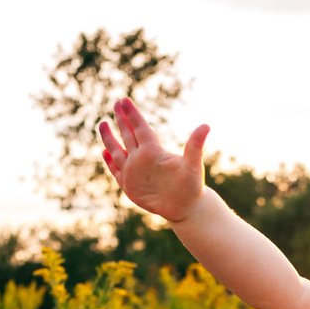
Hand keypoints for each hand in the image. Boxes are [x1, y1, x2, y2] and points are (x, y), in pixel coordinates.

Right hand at [97, 98, 210, 223]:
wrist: (186, 207)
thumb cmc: (192, 186)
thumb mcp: (193, 165)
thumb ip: (195, 145)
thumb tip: (206, 126)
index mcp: (154, 151)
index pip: (140, 128)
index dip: (132, 114)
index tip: (124, 100)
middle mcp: (142, 158)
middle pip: (128, 135)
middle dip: (121, 119)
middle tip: (116, 102)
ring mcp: (135, 171)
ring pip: (118, 151)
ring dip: (110, 139)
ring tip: (103, 124)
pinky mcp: (130, 186)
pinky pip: (117, 171)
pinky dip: (110, 162)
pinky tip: (105, 153)